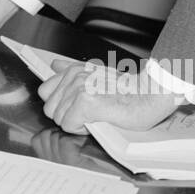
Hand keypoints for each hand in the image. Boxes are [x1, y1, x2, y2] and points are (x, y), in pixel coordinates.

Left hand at [38, 62, 180, 133]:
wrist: (150, 94)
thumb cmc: (129, 90)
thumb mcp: (97, 74)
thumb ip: (72, 70)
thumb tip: (54, 64)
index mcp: (74, 70)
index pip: (44, 91)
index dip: (60, 105)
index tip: (75, 108)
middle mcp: (74, 77)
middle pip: (50, 108)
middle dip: (66, 116)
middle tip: (89, 114)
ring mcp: (79, 88)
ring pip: (59, 118)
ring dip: (76, 123)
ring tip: (96, 116)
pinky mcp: (86, 102)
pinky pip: (68, 124)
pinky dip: (81, 129)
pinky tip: (97, 121)